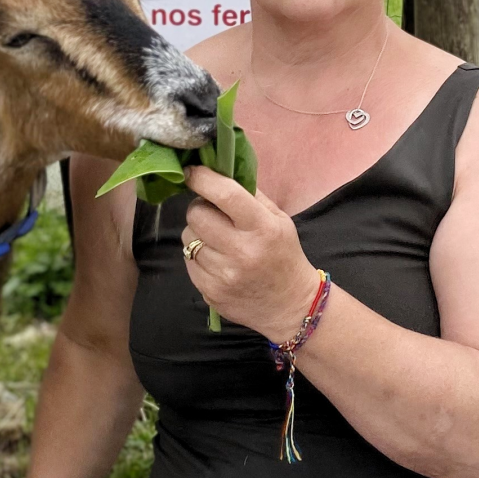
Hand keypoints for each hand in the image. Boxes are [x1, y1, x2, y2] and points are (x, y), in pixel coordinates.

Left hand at [182, 165, 319, 342]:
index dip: (202, 178)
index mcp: (262, 228)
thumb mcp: (279, 219)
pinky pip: (188, 262)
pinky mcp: (210, 293)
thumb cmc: (284, 255)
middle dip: (200, 207)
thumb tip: (218, 171)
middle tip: (212, 212)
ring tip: (217, 239)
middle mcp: (241, 252)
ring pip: (188, 238)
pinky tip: (216, 260)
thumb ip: (250, 194)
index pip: (225, 194)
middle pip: (197, 214)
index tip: (192, 171)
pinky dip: (197, 256)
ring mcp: (223, 276)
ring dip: (197, 233)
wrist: (291, 306)